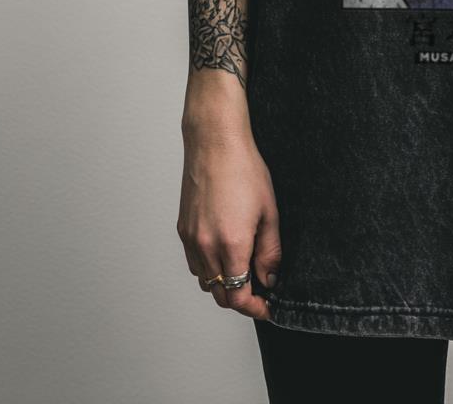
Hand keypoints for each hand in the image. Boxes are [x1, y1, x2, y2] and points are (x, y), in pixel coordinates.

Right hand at [177, 127, 281, 320]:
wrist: (215, 143)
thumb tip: (270, 278)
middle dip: (241, 299)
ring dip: (224, 284)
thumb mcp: (269, 211)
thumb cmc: (244, 170)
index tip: (266, 307)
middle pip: (220, 295)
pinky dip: (209, 269)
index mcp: (231, 244)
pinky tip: (224, 253)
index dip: (254, 308)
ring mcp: (191, 239)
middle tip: (260, 291)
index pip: (238, 296)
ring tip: (244, 270)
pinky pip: (194, 263)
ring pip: (205, 281)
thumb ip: (270, 251)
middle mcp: (206, 247)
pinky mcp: (182, 230)